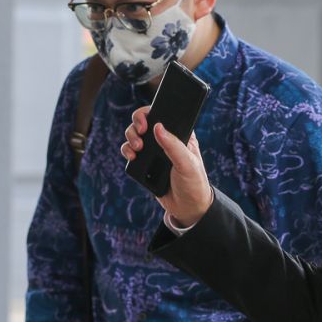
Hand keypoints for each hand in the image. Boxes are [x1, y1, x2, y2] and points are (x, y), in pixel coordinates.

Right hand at [122, 106, 213, 226]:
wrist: (188, 207)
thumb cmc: (194, 183)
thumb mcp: (187, 163)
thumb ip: (173, 146)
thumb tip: (158, 127)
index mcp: (180, 135)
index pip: (162, 115)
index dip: (149, 113)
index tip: (145, 123)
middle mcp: (166, 140)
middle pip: (143, 122)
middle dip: (136, 126)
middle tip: (140, 135)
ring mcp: (154, 152)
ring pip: (135, 136)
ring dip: (130, 138)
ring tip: (136, 150)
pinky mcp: (145, 164)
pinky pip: (131, 152)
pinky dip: (127, 151)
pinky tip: (132, 157)